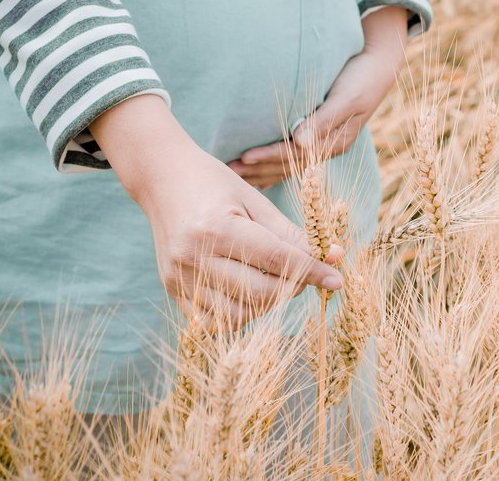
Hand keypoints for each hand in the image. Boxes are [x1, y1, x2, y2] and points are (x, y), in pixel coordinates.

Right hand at [90, 95, 343, 330]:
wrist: (162, 179)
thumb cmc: (214, 184)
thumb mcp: (256, 201)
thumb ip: (291, 234)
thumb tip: (333, 258)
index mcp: (216, 227)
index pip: (276, 260)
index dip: (312, 271)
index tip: (336, 279)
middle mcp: (193, 257)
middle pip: (261, 292)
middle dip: (293, 286)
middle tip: (306, 273)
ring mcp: (179, 277)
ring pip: (241, 313)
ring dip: (269, 301)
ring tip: (275, 277)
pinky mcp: (173, 290)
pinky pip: (217, 319)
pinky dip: (242, 309)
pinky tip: (250, 288)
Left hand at [229, 6, 408, 188]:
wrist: (379, 67)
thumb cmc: (362, 78)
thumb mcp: (347, 97)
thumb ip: (324, 120)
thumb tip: (300, 143)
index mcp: (335, 142)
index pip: (295, 154)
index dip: (268, 156)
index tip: (244, 157)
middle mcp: (327, 148)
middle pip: (287, 164)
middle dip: (258, 169)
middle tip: (227, 172)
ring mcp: (322, 144)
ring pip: (287, 163)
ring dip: (261, 170)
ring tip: (235, 176)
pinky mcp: (317, 136)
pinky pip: (291, 156)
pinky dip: (272, 166)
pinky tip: (257, 174)